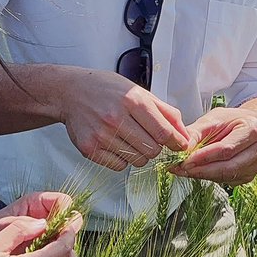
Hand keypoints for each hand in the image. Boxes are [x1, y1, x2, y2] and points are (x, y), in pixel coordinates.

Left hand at [0, 191, 75, 244]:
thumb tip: (44, 225)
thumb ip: (21, 224)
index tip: (64, 229)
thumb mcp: (2, 225)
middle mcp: (47, 216)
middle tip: (55, 247)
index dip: (67, 214)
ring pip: (67, 239)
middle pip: (71, 222)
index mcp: (39, 203)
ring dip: (61, 249)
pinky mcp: (46, 248)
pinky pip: (59, 252)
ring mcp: (48, 233)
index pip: (64, 202)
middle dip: (66, 235)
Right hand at [57, 69, 189, 170]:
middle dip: (156, 147)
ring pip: (137, 160)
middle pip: (152, 150)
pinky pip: (119, 166)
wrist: (70, 92)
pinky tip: (116, 144)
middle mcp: (116, 118)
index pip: (164, 132)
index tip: (179, 145)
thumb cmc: (107, 90)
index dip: (176, 142)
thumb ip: (166, 112)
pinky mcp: (89, 148)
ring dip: (140, 154)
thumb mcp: (139, 92)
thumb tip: (185, 134)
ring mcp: (101, 135)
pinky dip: (122, 159)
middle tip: (148, 138)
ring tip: (130, 138)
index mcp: (133, 101)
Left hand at [169, 107, 256, 184]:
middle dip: (202, 170)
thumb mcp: (212, 119)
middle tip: (182, 169)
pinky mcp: (250, 175)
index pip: (227, 149)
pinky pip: (228, 180)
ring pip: (227, 176)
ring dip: (204, 175)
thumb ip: (196, 132)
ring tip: (185, 170)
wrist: (245, 126)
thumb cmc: (230, 121)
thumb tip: (182, 148)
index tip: (185, 160)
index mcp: (254, 129)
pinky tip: (198, 171)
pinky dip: (210, 177)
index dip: (204, 157)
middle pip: (229, 166)